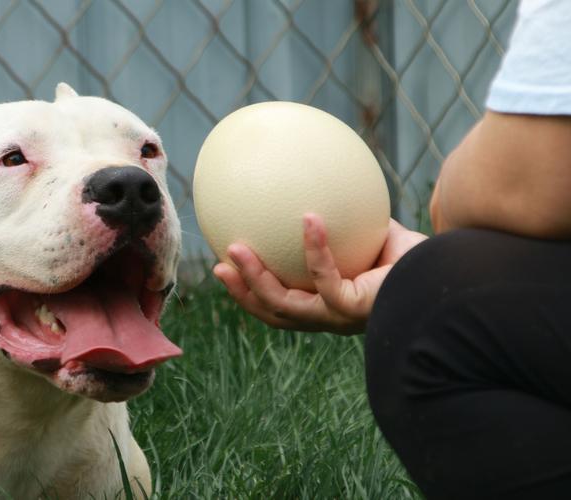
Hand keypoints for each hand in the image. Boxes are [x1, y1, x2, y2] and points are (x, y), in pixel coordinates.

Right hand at [213, 214, 427, 334]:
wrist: (451, 276)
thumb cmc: (418, 259)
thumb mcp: (373, 236)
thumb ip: (345, 225)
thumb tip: (319, 193)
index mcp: (330, 305)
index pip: (283, 307)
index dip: (251, 292)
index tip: (228, 268)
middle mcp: (331, 317)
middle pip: (274, 314)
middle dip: (243, 292)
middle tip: (219, 265)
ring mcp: (340, 317)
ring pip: (285, 305)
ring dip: (257, 278)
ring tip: (237, 248)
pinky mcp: (354, 308)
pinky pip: (324, 277)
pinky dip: (314, 248)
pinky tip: (309, 218)